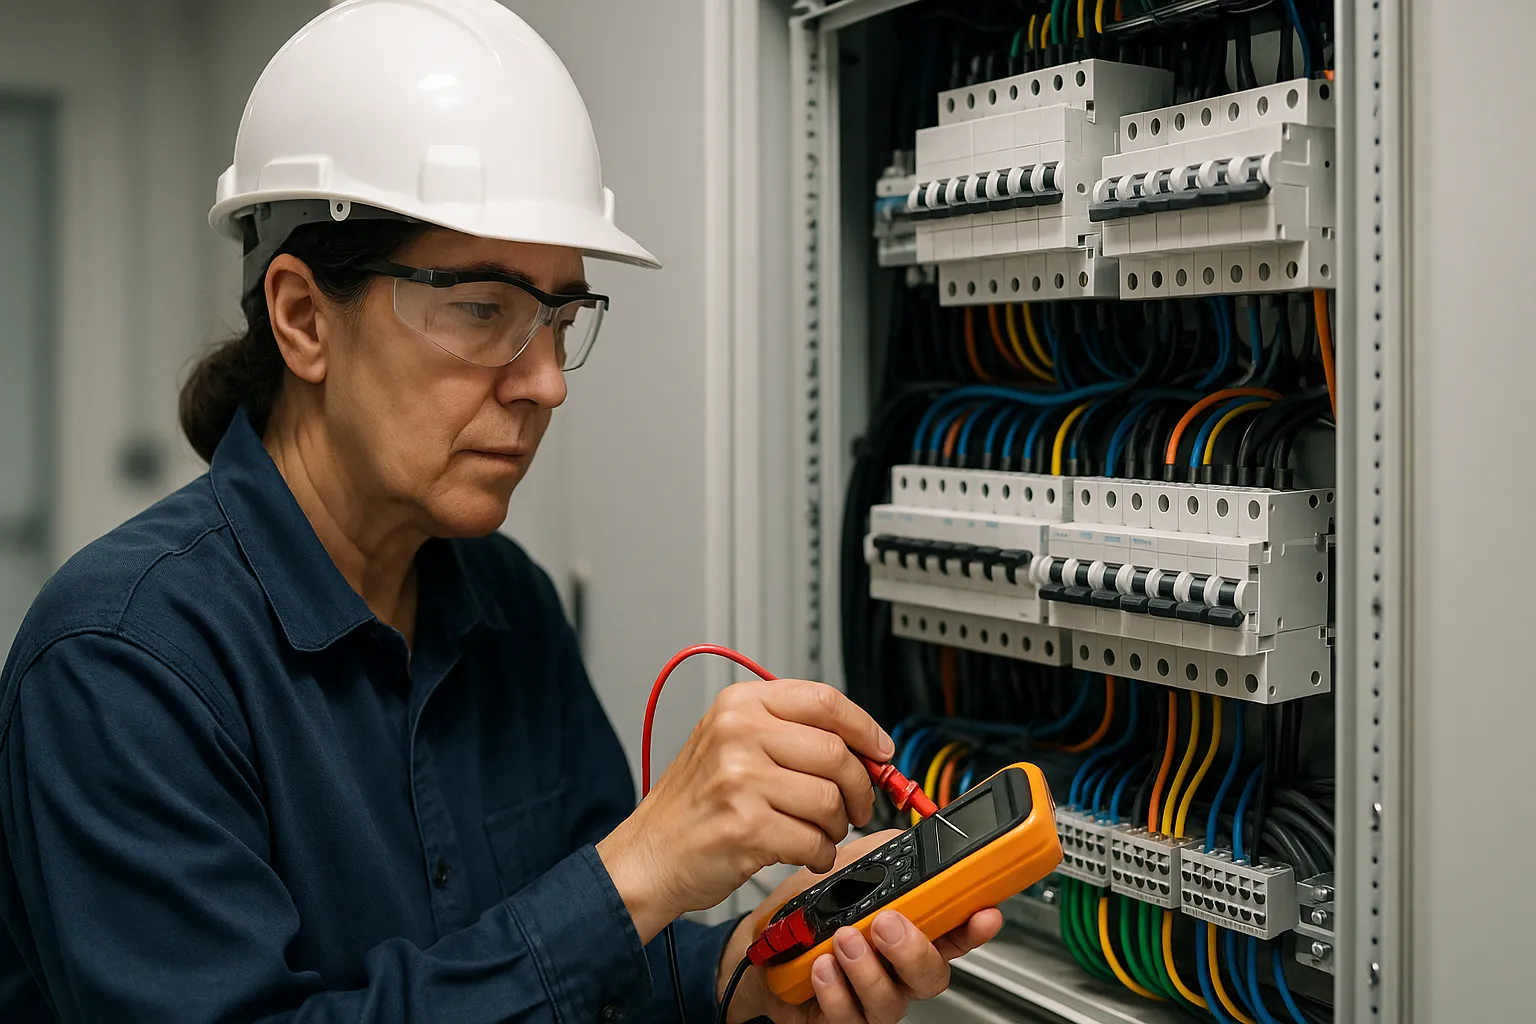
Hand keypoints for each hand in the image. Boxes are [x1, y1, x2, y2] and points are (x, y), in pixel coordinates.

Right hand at [596, 679, 892, 940]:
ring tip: (817, 831)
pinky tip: (802, 851)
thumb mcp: (730, 743)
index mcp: (739, 705)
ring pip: (830, 800)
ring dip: (836, 826)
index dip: (864, 728)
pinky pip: (815, 841)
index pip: (824, 700)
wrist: (650, 854)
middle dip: (858, 787)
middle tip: (855, 806)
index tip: (880, 751)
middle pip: (836, 752)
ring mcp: (741, 780)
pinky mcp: (747, 827)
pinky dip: (820, 854)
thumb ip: (790, 732)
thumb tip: (864, 746)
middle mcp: (738, 734)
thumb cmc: (694, 804)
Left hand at [718, 832, 1004, 1023]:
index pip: (954, 933)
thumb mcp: (847, 868)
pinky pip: (850, 1018)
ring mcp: (869, 997)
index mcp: (907, 930)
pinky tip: (822, 967)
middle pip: (932, 975)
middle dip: (913, 951)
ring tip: (843, 940)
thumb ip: (883, 857)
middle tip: (886, 923)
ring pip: (892, 1001)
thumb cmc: (805, 912)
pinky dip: (835, 991)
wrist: (757, 947)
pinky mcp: (840, 1019)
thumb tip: (911, 842)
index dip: (975, 927)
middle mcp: (894, 969)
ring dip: (868, 970)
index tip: (984, 914)